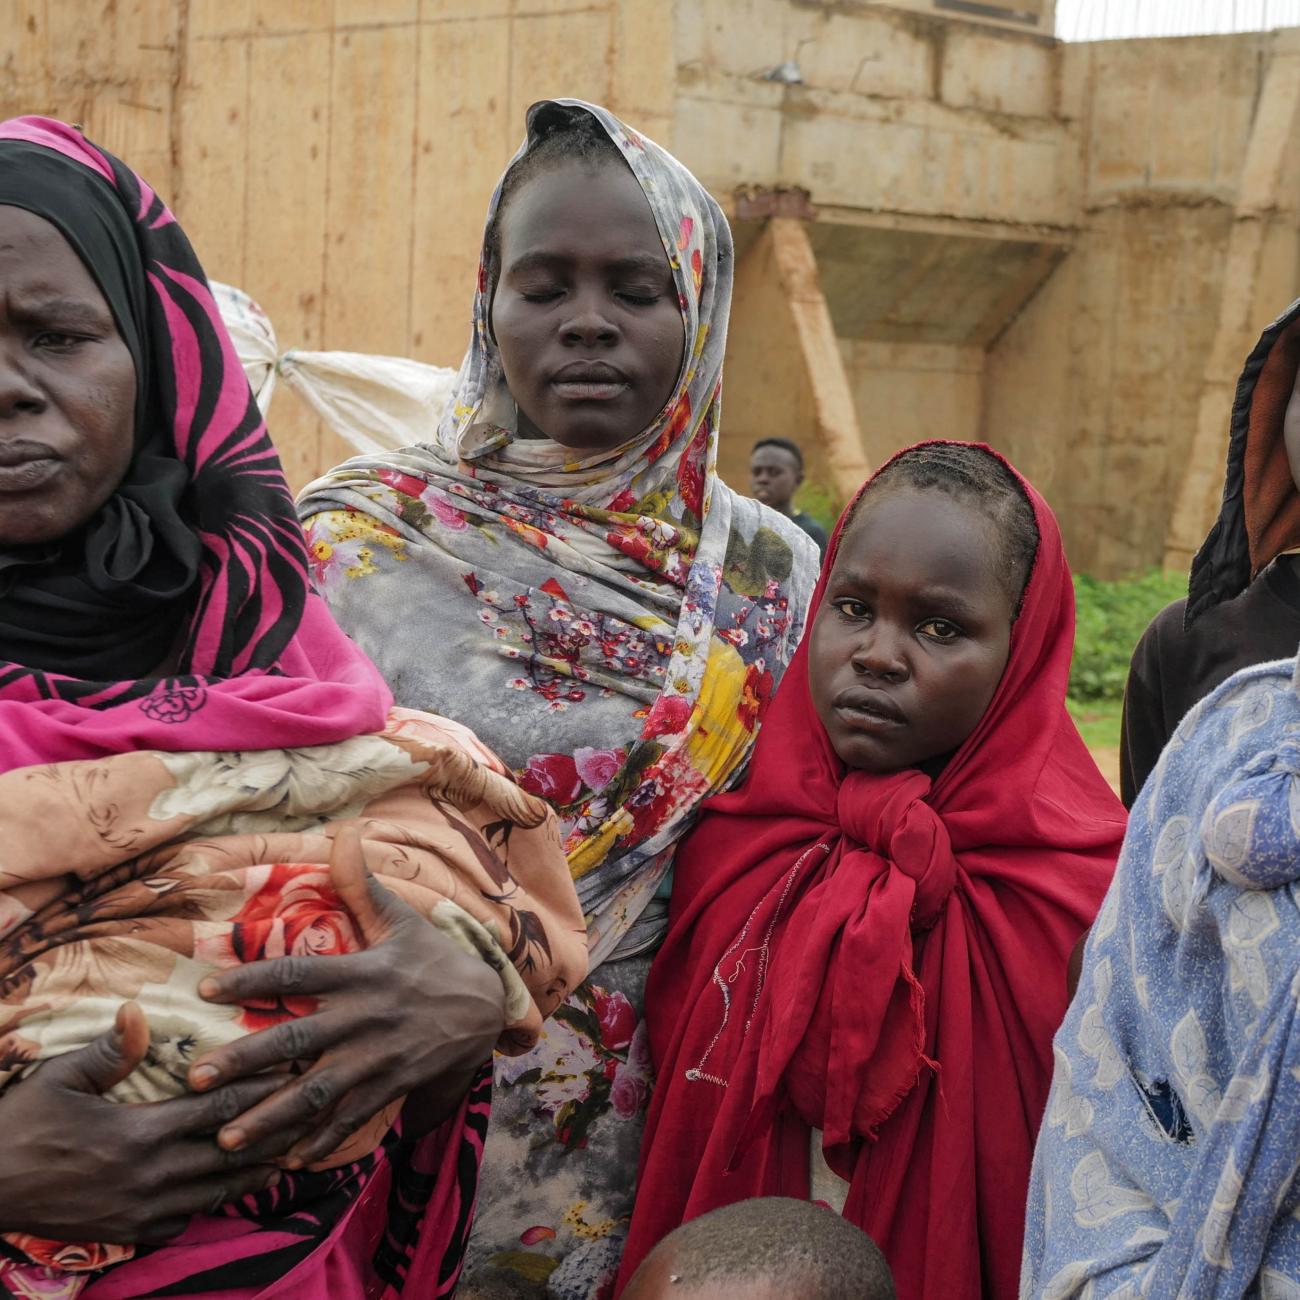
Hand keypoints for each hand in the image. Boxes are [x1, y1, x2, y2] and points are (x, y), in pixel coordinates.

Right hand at [0, 1002, 292, 1244]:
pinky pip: (185, 1219)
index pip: (219, 1105)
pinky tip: (227, 1187)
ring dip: (254, 1170)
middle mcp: (150, 1175)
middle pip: (231, 1152)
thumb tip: (139, 1011)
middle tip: (309, 1112)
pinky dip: (212, 1202)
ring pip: (216, 1190)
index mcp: (140, 1131)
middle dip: (273, 1130)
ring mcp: (141, 1209)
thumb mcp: (60, 1079)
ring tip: (290, 1153)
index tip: (293, 1071)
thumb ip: (111, 1050)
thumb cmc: (19, 1126)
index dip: (260, 1088)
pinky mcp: (128, 1232)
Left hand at [189, 827, 506, 1168]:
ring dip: (271, 1117)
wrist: (485, 1008)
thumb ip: (364, 884)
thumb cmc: (432, 961)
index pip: (298, 975)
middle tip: (197, 1079)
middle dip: (246, 1060)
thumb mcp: (402, 921)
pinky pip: (349, 1119)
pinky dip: (319, 1141)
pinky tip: (285, 1160)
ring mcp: (378, 1058)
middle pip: (297, 1041)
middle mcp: (365, 1018)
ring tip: (228, 1138)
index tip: (205, 986)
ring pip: (317, 1092)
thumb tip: (344, 833)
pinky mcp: (390, 1087)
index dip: (251, 979)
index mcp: (362, 973)